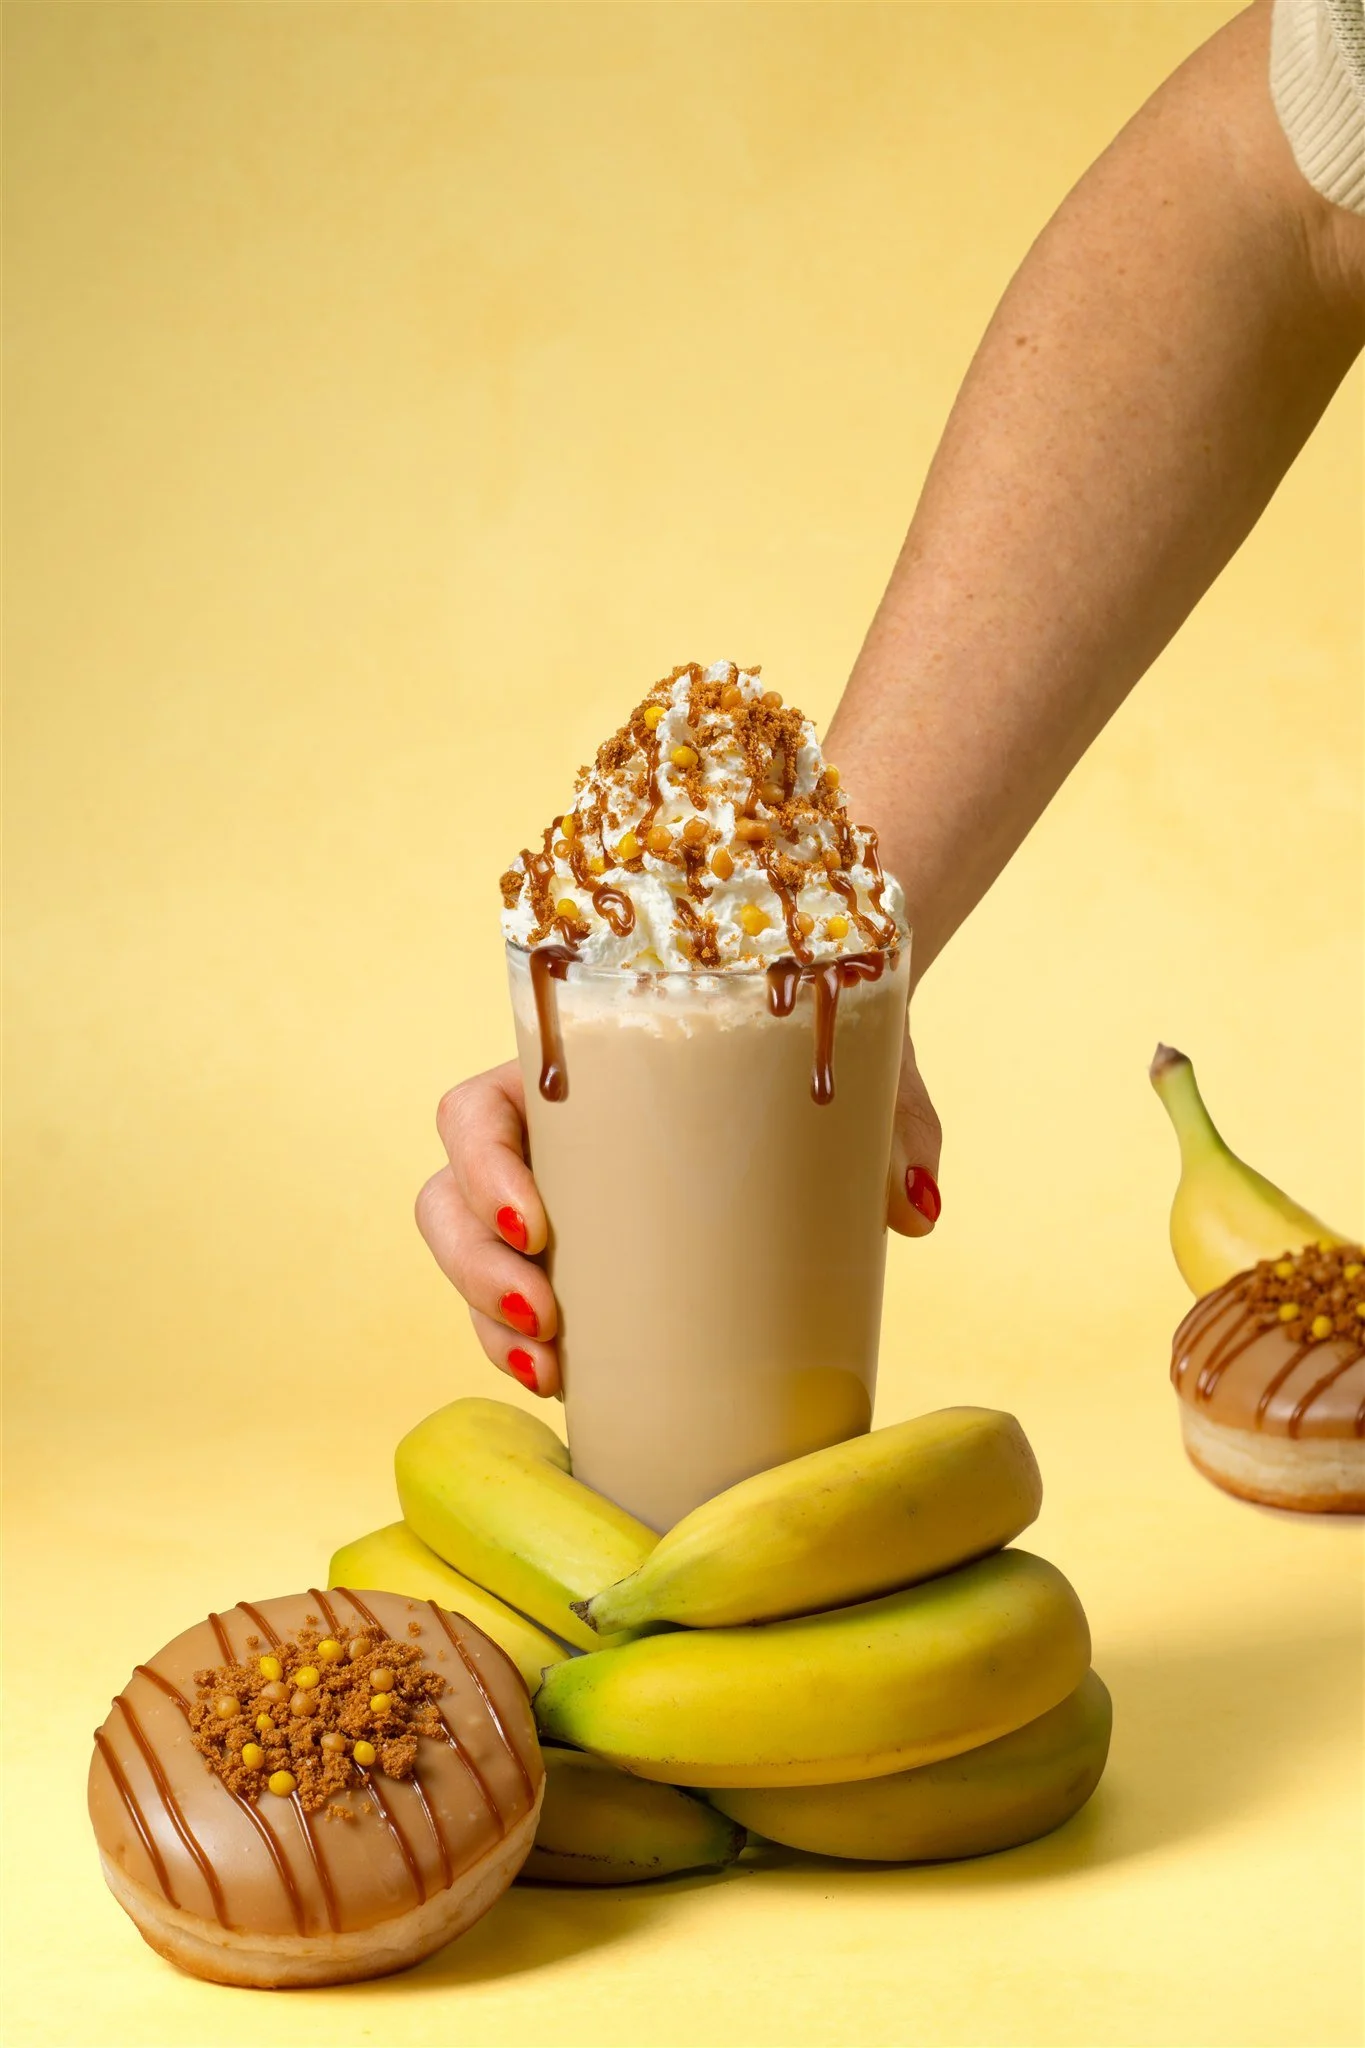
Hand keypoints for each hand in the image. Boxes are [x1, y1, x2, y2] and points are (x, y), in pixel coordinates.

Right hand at [416, 1028, 942, 1398]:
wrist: (821, 1059)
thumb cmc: (816, 1051)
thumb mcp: (853, 1072)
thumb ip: (890, 1125)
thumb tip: (915, 1207)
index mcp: (572, 1072)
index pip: (474, 1112)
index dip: (480, 1169)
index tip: (537, 1223)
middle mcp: (543, 1134)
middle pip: (447, 1200)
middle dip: (474, 1272)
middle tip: (548, 1321)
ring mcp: (551, 1198)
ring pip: (465, 1260)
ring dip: (486, 1324)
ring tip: (551, 1372)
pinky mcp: (582, 1258)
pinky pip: (512, 1309)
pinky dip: (520, 1352)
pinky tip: (558, 1388)